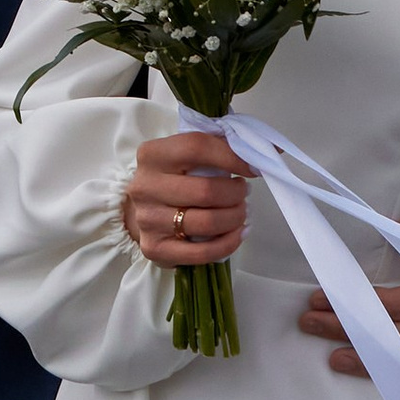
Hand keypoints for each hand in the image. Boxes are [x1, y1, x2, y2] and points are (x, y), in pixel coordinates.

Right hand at [121, 129, 246, 269]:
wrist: (142, 210)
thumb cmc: (172, 178)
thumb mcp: (183, 156)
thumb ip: (213, 148)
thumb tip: (257, 151)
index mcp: (152, 155)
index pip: (197, 147)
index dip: (231, 157)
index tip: (252, 167)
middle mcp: (145, 186)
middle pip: (206, 191)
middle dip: (236, 194)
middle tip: (243, 193)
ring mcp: (147, 220)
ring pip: (207, 222)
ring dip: (234, 218)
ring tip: (240, 212)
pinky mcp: (154, 248)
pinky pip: (202, 252)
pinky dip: (228, 244)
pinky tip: (237, 234)